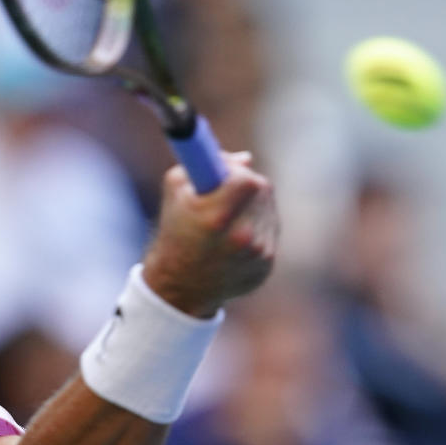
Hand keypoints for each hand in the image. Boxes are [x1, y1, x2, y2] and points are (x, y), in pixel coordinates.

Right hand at [142, 151, 277, 316]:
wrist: (181, 285)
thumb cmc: (176, 231)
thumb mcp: (176, 190)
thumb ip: (205, 163)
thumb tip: (246, 159)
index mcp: (216, 219)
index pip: (246, 179)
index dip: (237, 172)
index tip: (227, 174)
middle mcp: (241, 237)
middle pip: (261, 189)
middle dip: (246, 185)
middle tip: (227, 192)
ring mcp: (257, 253)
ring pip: (268, 208)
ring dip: (253, 205)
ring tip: (228, 219)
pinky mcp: (267, 263)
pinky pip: (270, 229)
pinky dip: (256, 227)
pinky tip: (235, 238)